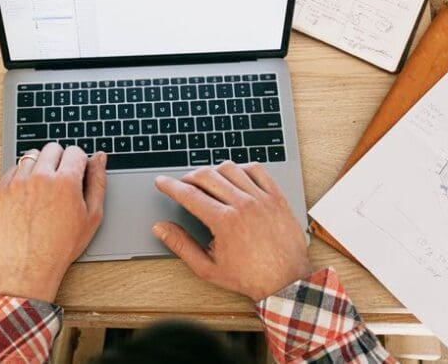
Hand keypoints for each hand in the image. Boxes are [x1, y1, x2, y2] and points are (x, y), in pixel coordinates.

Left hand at [0, 143, 106, 301]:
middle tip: (61, 180)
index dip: (79, 163)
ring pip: (32, 155)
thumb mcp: (92, 216)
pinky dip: (23, 175)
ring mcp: (18, 183)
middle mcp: (40, 177)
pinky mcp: (2, 190)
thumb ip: (98, 182)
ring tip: (44, 186)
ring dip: (40, 165)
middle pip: (53, 148)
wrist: (30, 266)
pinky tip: (30, 193)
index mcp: (66, 182)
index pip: (75, 151)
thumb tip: (99, 158)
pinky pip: (14, 168)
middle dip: (60, 160)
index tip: (77, 173)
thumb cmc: (62, 245)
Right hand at [153, 161, 311, 300]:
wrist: (286, 281)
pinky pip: (257, 170)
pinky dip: (242, 168)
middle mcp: (243, 204)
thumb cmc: (249, 277)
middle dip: (188, 177)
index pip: (189, 194)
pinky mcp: (276, 197)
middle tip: (183, 185)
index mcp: (224, 221)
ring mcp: (261, 198)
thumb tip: (161, 229)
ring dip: (214, 171)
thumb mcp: (208, 268)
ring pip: (230, 168)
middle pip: (207, 176)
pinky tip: (236, 177)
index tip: (161, 182)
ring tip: (208, 181)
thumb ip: (181, 245)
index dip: (170, 186)